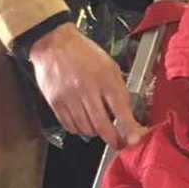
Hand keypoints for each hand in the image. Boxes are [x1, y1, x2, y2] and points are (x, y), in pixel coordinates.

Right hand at [27, 24, 144, 147]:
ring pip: (86, 129)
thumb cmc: (84, 53)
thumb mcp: (109, 66)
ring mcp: (70, 98)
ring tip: (99, 126)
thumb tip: (127, 113)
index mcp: (105, 79)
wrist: (54, 44)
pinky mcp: (56, 103)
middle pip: (102, 126)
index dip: (129, 128)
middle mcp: (87, 90)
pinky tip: (83, 122)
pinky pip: (70, 126)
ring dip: (96, 133)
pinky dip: (79, 129)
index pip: (121, 109)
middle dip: (113, 139)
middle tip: (119, 143)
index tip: (134, 139)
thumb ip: (118, 89)